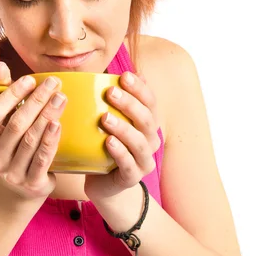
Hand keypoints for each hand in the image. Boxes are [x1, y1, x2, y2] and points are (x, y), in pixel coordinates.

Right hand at [0, 62, 67, 200]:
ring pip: (30, 140)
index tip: (31, 79)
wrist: (24, 183)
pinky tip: (57, 124)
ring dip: (47, 116)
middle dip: (36, 101)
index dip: (12, 94)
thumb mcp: (3, 119)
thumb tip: (0, 65)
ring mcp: (11, 172)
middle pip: (16, 124)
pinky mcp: (31, 183)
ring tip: (61, 98)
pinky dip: (50, 140)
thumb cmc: (12, 141)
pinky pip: (41, 159)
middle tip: (54, 83)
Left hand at [84, 71, 160, 200]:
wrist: (104, 183)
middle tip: (110, 92)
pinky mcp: (132, 177)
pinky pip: (128, 165)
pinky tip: (108, 142)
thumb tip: (108, 72)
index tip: (123, 75)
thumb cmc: (105, 146)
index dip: (140, 88)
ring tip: (105, 117)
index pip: (150, 102)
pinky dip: (120, 152)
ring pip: (139, 142)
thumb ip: (111, 102)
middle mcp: (150, 141)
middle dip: (129, 104)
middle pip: (146, 119)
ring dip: (123, 128)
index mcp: (147, 124)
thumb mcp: (109, 122)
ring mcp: (143, 160)